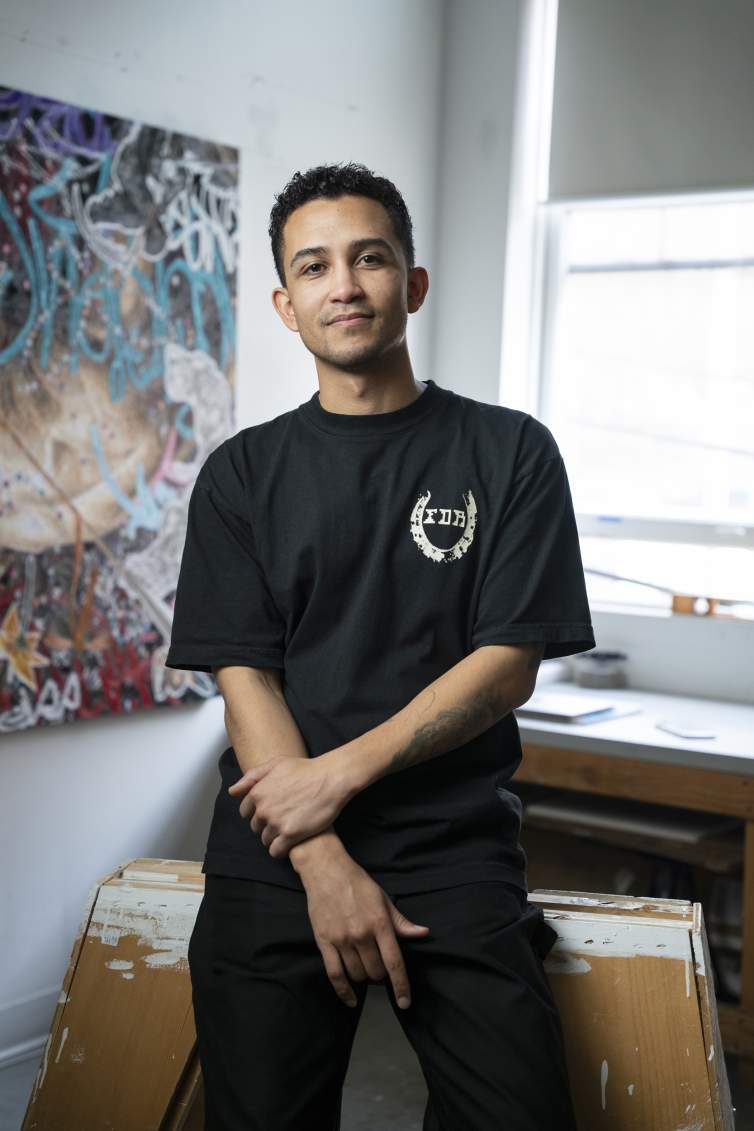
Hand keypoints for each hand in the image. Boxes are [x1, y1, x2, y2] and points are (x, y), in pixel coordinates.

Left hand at [228, 753, 348, 858]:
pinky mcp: (290, 835)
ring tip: (288, 830)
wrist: (330, 779)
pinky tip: (290, 844)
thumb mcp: (276, 764)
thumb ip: (252, 777)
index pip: (245, 812)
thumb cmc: (305, 769)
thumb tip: (232, 791)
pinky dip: (280, 850)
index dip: (257, 812)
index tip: (270, 811)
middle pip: (255, 827)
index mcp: (257, 793)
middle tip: (282, 819)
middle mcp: (263, 809)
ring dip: (274, 837)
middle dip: (266, 825)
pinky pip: (276, 851)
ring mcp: (276, 823)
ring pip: (265, 840)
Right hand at [297, 842, 430, 1009]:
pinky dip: (344, 991)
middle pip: (376, 972)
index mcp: (380, 923)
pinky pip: (335, 975)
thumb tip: (423, 933)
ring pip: (358, 975)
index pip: (394, 963)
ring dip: (364, 976)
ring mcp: (342, 940)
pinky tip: (351, 999)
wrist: (326, 870)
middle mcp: (362, 934)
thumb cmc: (357, 883)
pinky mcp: (324, 942)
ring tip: (364, 965)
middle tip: (378, 963)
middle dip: (381, 974)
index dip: (401, 986)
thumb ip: (401, 922)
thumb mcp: (383, 899)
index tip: (405, 1003)